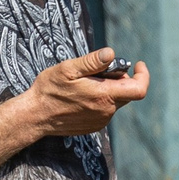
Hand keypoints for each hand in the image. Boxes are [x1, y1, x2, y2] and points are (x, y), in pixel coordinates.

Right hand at [24, 49, 148, 137]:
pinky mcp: (94, 126)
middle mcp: (106, 111)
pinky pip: (106, 110)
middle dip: (120, 78)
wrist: (35, 116)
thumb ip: (92, 62)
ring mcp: (101, 121)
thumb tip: (111, 53)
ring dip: (109, 89)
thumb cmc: (49, 89)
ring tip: (87, 83)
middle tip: (101, 70)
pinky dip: (101, 100)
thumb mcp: (68, 69)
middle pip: (127, 93)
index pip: (139, 89)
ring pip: (116, 101)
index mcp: (104, 96)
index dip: (143, 76)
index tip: (138, 64)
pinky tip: (82, 95)